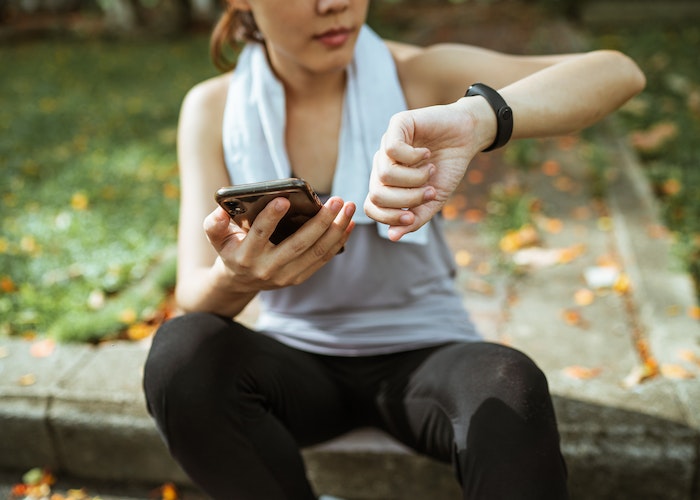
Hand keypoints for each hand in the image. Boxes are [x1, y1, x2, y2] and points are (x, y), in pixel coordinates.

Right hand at [204, 196, 354, 290]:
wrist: (239, 280)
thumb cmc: (231, 248)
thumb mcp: (216, 236)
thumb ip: (214, 224)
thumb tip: (221, 210)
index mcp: (245, 256)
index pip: (259, 235)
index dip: (270, 217)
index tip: (284, 199)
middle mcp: (267, 269)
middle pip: (298, 245)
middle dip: (319, 222)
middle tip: (336, 200)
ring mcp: (285, 276)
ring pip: (316, 252)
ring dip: (335, 230)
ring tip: (347, 208)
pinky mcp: (299, 278)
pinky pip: (322, 259)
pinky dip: (338, 241)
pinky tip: (348, 224)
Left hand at [364, 99, 490, 240]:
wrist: (467, 137)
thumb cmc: (448, 168)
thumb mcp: (433, 200)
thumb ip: (415, 219)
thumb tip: (393, 236)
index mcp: (387, 183)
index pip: (371, 207)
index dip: (389, 217)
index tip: (412, 216)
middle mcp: (382, 164)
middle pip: (377, 194)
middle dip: (407, 199)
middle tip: (429, 191)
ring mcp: (387, 144)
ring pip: (385, 174)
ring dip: (414, 178)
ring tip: (430, 170)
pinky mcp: (397, 125)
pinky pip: (392, 150)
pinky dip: (414, 158)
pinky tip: (426, 154)